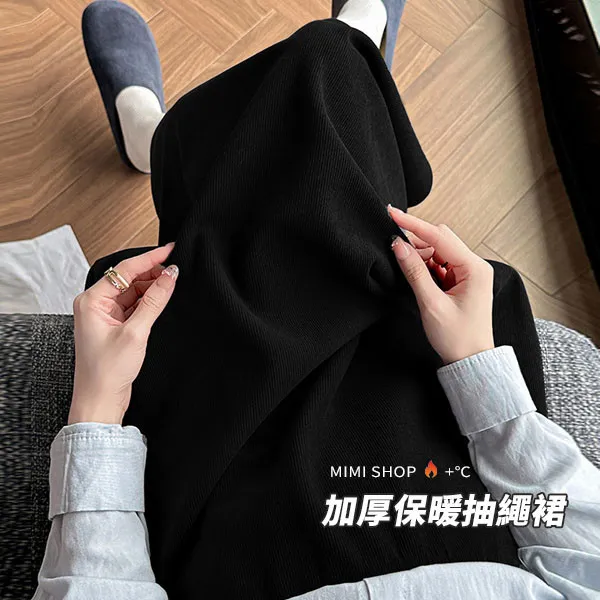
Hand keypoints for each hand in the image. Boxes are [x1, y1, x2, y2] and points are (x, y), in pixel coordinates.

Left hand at [68, 244, 178, 424]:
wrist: (100, 401)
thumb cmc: (107, 371)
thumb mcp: (136, 332)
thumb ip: (155, 301)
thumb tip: (170, 276)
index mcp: (91, 300)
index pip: (124, 270)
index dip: (150, 259)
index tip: (170, 250)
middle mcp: (95, 304)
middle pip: (128, 278)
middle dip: (152, 273)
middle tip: (177, 268)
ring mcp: (105, 315)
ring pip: (133, 291)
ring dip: (152, 287)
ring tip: (174, 283)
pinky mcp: (114, 325)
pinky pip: (134, 305)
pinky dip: (149, 302)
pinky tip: (164, 299)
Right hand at [387, 205, 494, 363]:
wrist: (470, 361)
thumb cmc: (457, 337)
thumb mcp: (431, 304)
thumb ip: (414, 271)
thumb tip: (398, 245)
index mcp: (474, 268)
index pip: (439, 236)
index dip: (413, 225)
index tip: (392, 214)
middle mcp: (474, 266)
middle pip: (440, 239)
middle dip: (416, 242)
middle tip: (394, 250)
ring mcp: (468, 273)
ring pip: (437, 251)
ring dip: (419, 256)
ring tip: (407, 273)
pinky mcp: (460, 281)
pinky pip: (439, 264)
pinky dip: (424, 267)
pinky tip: (416, 277)